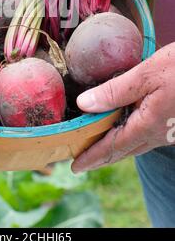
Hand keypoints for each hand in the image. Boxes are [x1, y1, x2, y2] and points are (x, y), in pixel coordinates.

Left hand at [71, 43, 174, 172]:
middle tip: (82, 159)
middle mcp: (157, 134)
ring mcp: (167, 132)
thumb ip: (114, 91)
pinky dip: (130, 136)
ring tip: (98, 146)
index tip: (75, 166)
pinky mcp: (173, 125)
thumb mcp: (146, 74)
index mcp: (147, 124)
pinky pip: (147, 136)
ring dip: (115, 147)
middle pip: (123, 150)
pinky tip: (125, 128)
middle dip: (101, 156)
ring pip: (136, 144)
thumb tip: (84, 104)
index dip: (92, 157)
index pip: (113, 146)